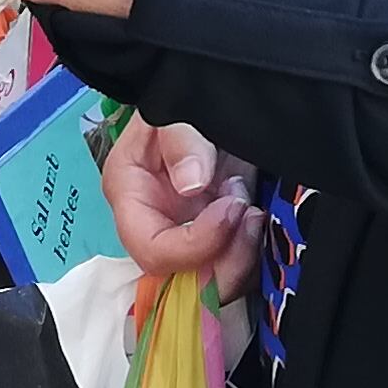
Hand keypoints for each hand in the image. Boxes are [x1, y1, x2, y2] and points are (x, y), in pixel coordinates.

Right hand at [102, 113, 259, 291]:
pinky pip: (232, 270)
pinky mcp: (213, 242)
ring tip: (253, 210)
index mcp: (130, 199)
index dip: (195, 244)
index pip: (152, 250)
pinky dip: (251, 255)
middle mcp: (154, 229)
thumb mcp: (175, 114)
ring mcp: (185, 239)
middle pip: (183, 279)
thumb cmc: (181, 108)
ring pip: (212, 283)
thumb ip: (182, 143)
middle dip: (225, 256)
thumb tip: (192, 184)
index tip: (230, 208)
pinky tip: (257, 219)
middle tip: (249, 211)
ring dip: (242, 255)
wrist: (206, 103)